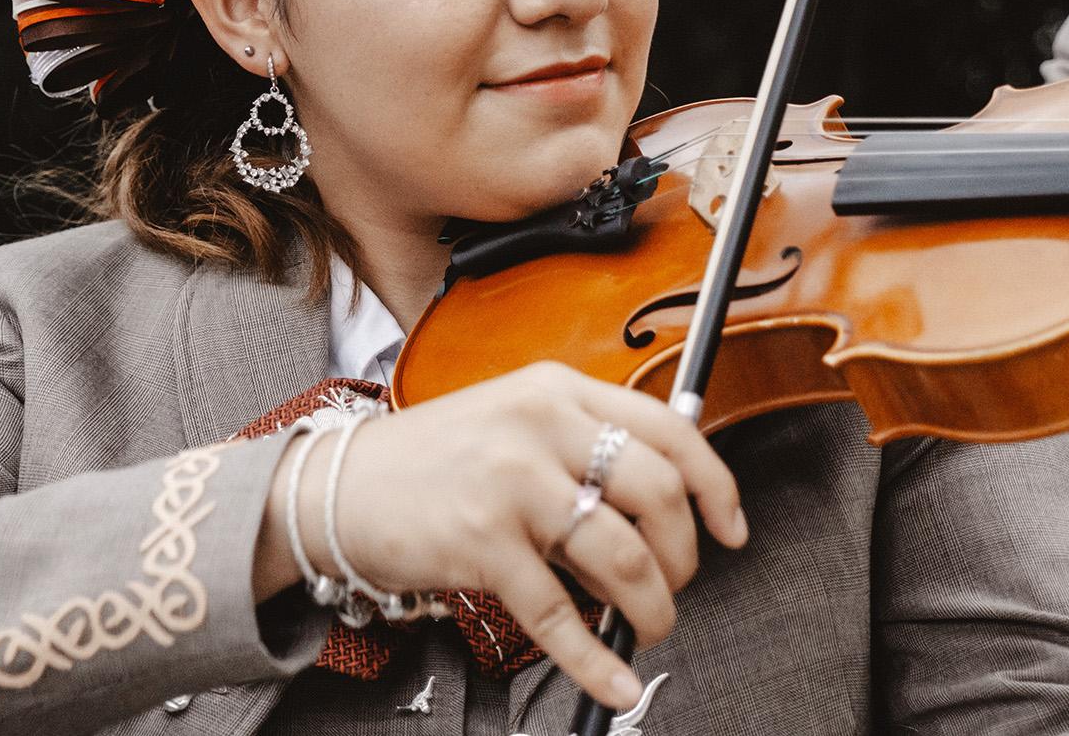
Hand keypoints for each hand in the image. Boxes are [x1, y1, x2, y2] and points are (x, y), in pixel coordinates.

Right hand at [260, 362, 745, 710]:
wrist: (336, 487)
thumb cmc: (431, 460)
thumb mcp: (512, 418)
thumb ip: (581, 443)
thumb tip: (664, 501)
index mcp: (557, 388)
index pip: (670, 428)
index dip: (716, 485)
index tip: (731, 528)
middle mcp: (541, 424)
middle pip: (659, 493)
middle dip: (683, 556)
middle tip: (676, 584)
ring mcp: (512, 482)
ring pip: (621, 555)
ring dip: (652, 606)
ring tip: (647, 626)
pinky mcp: (482, 542)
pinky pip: (560, 615)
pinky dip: (597, 660)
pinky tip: (616, 680)